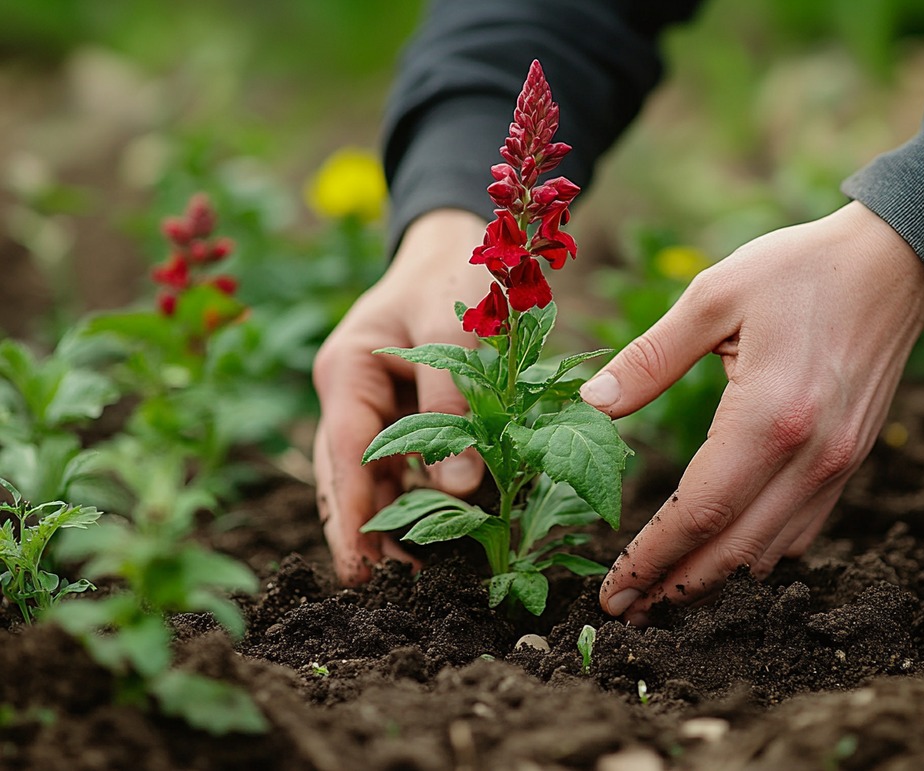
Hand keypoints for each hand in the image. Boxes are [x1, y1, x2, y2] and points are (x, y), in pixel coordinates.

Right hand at [313, 209, 489, 582]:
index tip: (357, 570)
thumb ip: (455, 406)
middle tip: (384, 595)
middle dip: (361, 533)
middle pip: (343, 475)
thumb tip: (461, 487)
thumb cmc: (456, 274)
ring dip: (385, 524)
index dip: (350, 515)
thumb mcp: (457, 328)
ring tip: (411, 580)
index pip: (344, 453)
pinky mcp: (398, 413)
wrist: (459, 242)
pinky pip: (398, 464)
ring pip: (369, 476)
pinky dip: (412, 498)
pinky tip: (432, 534)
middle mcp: (350, 394)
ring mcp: (370, 405)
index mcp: (348, 368)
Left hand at [584, 202, 923, 623]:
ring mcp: (837, 464)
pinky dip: (756, 557)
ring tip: (662, 596)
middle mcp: (810, 456)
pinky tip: (722, 559)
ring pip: (769, 552)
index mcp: (770, 415)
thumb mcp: (714, 296)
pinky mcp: (849, 461)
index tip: (612, 589)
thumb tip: (591, 405)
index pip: (700, 512)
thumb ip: (650, 357)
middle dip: (673, 587)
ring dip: (714, 582)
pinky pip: (799, 530)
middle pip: (734, 550)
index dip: (652, 557)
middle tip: (624, 611)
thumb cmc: (798, 272)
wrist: (893, 264)